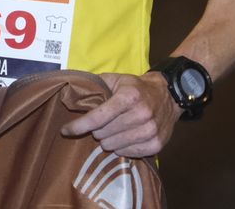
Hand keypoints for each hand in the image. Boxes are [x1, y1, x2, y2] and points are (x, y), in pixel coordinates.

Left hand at [60, 71, 181, 157]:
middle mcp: (141, 114)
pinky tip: (125, 137)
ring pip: (113, 146)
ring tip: (113, 130)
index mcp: (128, 97)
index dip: (78, 126)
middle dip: (96, 130)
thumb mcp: (117, 79)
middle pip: (103, 134)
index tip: (65, 130)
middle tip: (101, 124)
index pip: (97, 118)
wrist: (169, 95)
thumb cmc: (136, 87)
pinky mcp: (156, 144)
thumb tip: (73, 94)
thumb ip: (96, 85)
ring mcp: (150, 131)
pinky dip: (122, 148)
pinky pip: (127, 154)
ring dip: (108, 140)